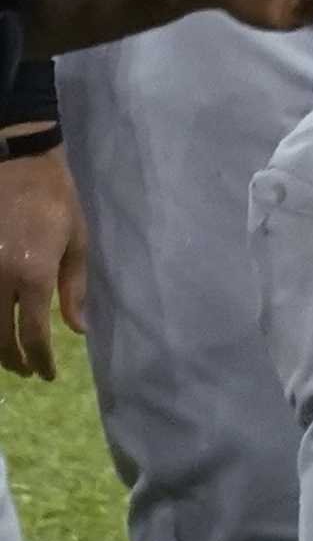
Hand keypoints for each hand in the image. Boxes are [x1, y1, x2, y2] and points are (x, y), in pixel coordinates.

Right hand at [0, 149, 86, 380]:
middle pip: (0, 338)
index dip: (40, 361)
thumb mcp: (77, 243)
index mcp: (33, 276)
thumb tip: (77, 329)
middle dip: (14, 360)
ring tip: (11, 356)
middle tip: (28, 370)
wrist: (18, 165)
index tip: (48, 375)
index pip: (34, 335)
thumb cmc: (56, 201)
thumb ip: (74, 288)